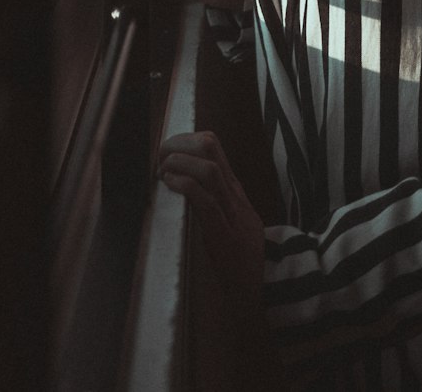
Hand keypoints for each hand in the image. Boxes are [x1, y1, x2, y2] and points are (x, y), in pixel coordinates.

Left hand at [158, 130, 263, 316]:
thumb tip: (184, 179)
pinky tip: (170, 185)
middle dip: (179, 144)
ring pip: (208, 170)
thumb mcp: (231, 215)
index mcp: (232, 186)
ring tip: (163, 170)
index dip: (185, 138)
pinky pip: (206, 201)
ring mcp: (231, 211)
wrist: (260, 284)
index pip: (212, 143)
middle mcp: (232, 192)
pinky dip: (185, 186)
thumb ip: (214, 196)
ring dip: (179, 163)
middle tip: (160, 157)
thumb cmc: (241, 251)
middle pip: (209, 146)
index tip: (167, 149)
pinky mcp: (224, 233)